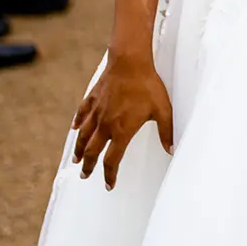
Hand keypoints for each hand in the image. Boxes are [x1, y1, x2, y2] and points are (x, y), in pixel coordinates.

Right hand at [70, 54, 173, 188]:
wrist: (129, 62)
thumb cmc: (146, 85)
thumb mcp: (163, 110)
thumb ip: (167, 131)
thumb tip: (171, 149)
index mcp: (121, 131)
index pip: (112, 160)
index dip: (109, 175)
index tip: (109, 184)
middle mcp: (105, 125)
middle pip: (92, 152)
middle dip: (88, 166)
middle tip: (85, 175)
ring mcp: (97, 111)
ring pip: (83, 135)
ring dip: (79, 149)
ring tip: (76, 159)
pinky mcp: (93, 98)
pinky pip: (82, 113)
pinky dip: (77, 122)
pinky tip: (74, 128)